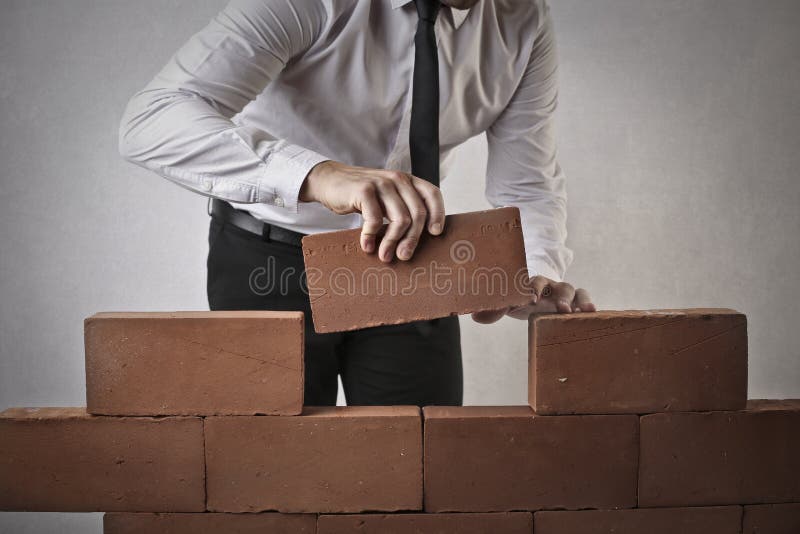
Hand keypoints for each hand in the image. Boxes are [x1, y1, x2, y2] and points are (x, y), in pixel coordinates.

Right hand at [300, 160, 444, 261]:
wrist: (329, 181)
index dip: (438, 214)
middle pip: (417, 213)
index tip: (435, 234)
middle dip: (412, 239)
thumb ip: (401, 208)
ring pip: (400, 219)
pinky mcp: (364, 190)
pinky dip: (371, 237)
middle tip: (404, 256)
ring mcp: (382, 183)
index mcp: (407, 180)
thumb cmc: (361, 195)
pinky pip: (375, 220)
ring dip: (392, 242)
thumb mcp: (386, 197)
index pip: (432, 194)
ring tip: (384, 256)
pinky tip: (367, 246)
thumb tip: (416, 240)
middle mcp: (398, 179)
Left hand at [471, 276, 595, 323]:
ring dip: (580, 301)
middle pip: (560, 286)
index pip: (534, 282)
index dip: (534, 289)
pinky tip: (595, 314)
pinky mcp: (575, 302)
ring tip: (584, 312)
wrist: (535, 297)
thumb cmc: (519, 301)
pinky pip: (585, 299)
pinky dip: (589, 305)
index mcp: (533, 284)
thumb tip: (475, 317)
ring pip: (576, 291)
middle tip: (561, 309)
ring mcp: (565, 293)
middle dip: (561, 297)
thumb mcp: (508, 304)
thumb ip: (494, 310)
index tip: (532, 300)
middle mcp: (551, 286)